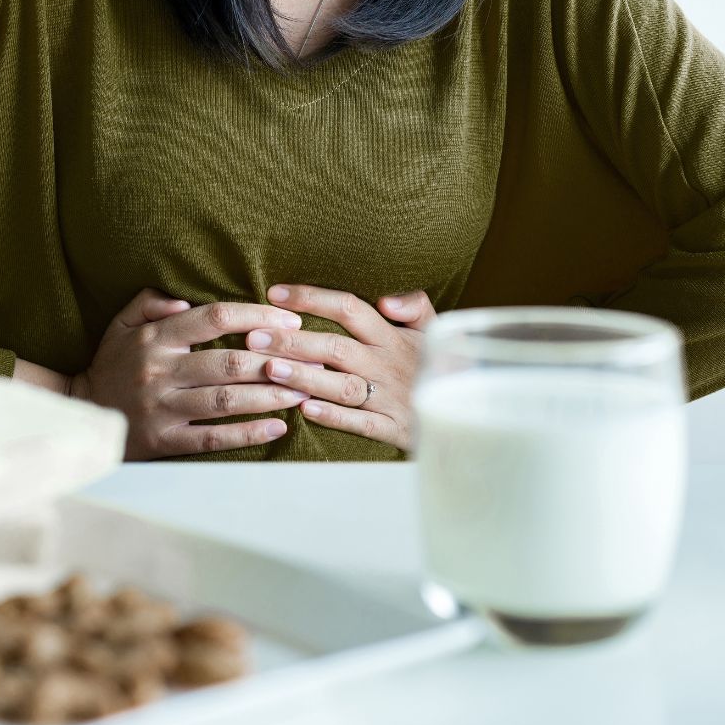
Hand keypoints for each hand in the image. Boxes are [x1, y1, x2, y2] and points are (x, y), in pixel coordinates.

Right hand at [70, 288, 312, 459]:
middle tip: (313, 361)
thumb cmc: (113, 364)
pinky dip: (249, 433)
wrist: (82, 413)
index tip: (291, 321)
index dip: (257, 317)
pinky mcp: (165, 441)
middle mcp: (160, 371)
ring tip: (305, 392)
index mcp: (156, 338)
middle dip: (277, 360)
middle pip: (230, 361)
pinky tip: (280, 427)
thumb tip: (183, 297)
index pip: (215, 318)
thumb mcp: (122, 325)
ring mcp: (163, 408)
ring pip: (227, 400)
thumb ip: (149, 302)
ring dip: (271, 396)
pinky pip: (214, 437)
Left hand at [245, 285, 436, 450]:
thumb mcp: (436, 329)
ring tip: (271, 370)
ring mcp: (391, 397)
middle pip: (336, 347)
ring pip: (343, 386)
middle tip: (254, 338)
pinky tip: (304, 410)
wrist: (470, 409)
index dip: (312, 299)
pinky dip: (334, 417)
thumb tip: (386, 299)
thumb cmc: (442, 364)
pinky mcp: (396, 429)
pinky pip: (361, 423)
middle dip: (293, 341)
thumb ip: (415, 305)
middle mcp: (389, 364)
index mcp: (395, 337)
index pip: (349, 309)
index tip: (275, 295)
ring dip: (307, 377)